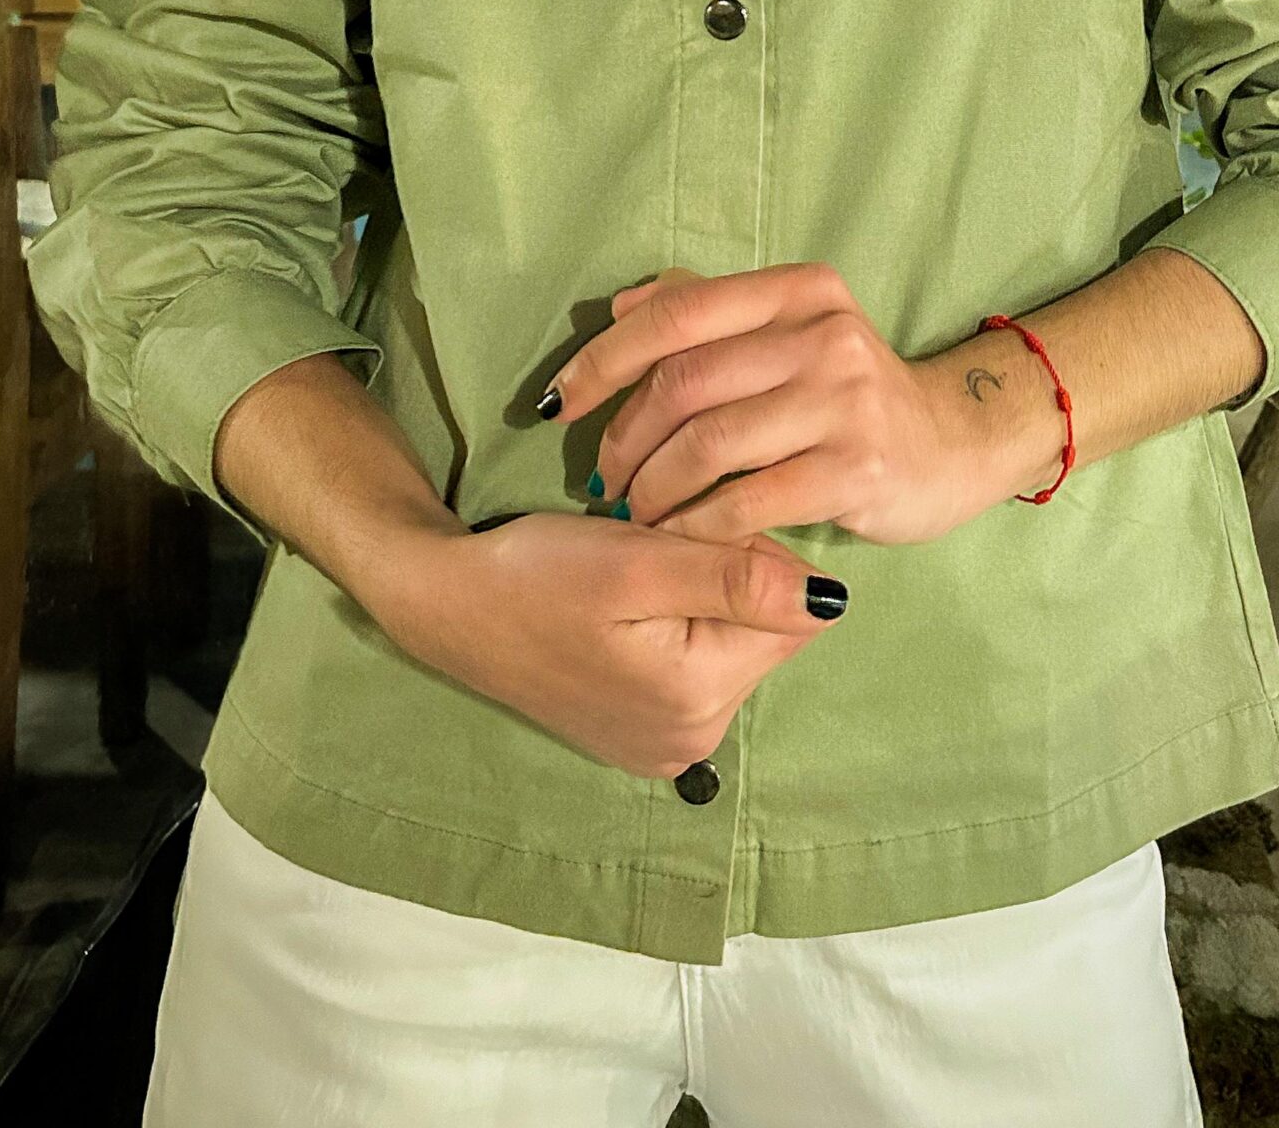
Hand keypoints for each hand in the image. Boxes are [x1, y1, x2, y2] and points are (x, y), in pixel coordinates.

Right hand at [369, 511, 846, 779]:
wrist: (446, 604)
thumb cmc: (535, 573)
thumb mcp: (636, 561)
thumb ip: (734, 577)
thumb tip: (832, 599)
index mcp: (698, 699)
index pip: (788, 610)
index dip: (746, 550)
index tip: (680, 532)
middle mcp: (692, 741)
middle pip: (762, 632)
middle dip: (723, 578)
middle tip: (648, 551)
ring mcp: (665, 746)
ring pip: (729, 644)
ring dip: (697, 599)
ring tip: (630, 579)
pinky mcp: (640, 735)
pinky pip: (694, 668)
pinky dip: (672, 629)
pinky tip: (622, 611)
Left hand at [542, 263, 1011, 546]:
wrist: (955, 444)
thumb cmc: (850, 392)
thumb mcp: (792, 332)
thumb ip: (710, 311)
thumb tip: (620, 306)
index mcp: (798, 291)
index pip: (677, 313)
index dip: (604, 357)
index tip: (559, 402)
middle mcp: (824, 335)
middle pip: (684, 380)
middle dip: (623, 434)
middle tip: (600, 475)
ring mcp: (845, 402)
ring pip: (709, 443)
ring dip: (652, 486)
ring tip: (631, 510)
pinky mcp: (858, 469)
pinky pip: (747, 500)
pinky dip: (696, 524)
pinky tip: (676, 539)